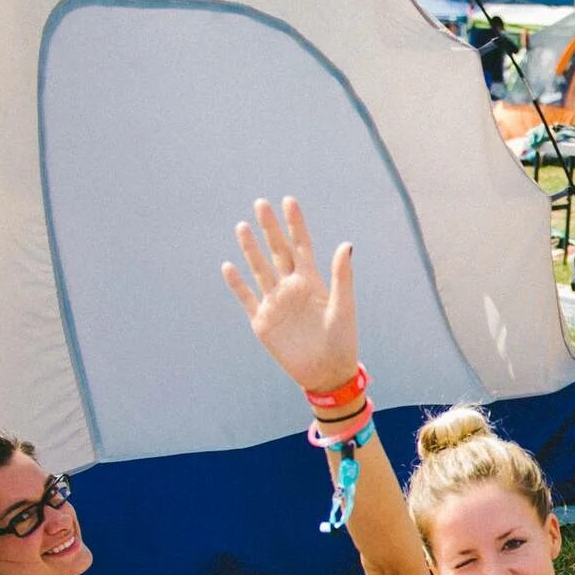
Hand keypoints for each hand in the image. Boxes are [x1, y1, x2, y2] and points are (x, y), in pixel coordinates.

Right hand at [222, 198, 358, 395]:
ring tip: (242, 226)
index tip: (289, 201)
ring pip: (260, 269)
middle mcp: (292, 287)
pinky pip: (247, 298)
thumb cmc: (342, 341)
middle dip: (270, 228)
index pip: (301, 246)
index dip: (296, 224)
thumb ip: (341, 276)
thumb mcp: (343, 306)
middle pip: (278, 251)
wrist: (327, 374)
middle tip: (261, 203)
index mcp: (313, 282)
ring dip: (251, 249)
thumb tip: (346, 244)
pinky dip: (237, 284)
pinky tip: (228, 266)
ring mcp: (276, 303)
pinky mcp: (263, 321)